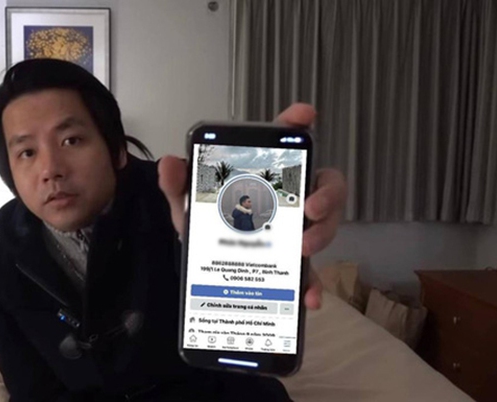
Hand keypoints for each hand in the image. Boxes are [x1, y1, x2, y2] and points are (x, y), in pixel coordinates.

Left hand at [158, 103, 347, 309]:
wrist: (209, 266)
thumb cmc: (207, 223)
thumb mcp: (189, 204)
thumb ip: (178, 185)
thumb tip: (169, 164)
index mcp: (264, 174)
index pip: (284, 142)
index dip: (296, 124)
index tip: (304, 114)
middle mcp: (290, 197)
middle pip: (324, 184)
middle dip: (326, 193)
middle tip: (310, 206)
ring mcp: (298, 229)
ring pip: (327, 224)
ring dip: (322, 234)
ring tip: (303, 249)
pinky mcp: (297, 263)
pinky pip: (313, 272)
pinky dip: (313, 285)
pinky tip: (309, 297)